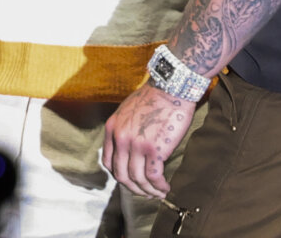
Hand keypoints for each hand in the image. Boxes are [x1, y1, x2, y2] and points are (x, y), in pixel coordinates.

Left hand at [102, 84, 197, 199]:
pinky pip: (153, 176)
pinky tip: (165, 188)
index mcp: (112, 128)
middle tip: (145, 193)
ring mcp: (136, 144)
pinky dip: (159, 186)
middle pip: (122, 175)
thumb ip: (123, 127)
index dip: (119, 176)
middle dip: (134, 188)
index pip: (109, 162)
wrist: (171, 86)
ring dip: (148, 191)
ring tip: (158, 193)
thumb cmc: (154, 96)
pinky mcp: (154, 149)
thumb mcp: (128, 109)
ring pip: (138, 179)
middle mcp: (121, 138)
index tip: (130, 181)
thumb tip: (128, 145)